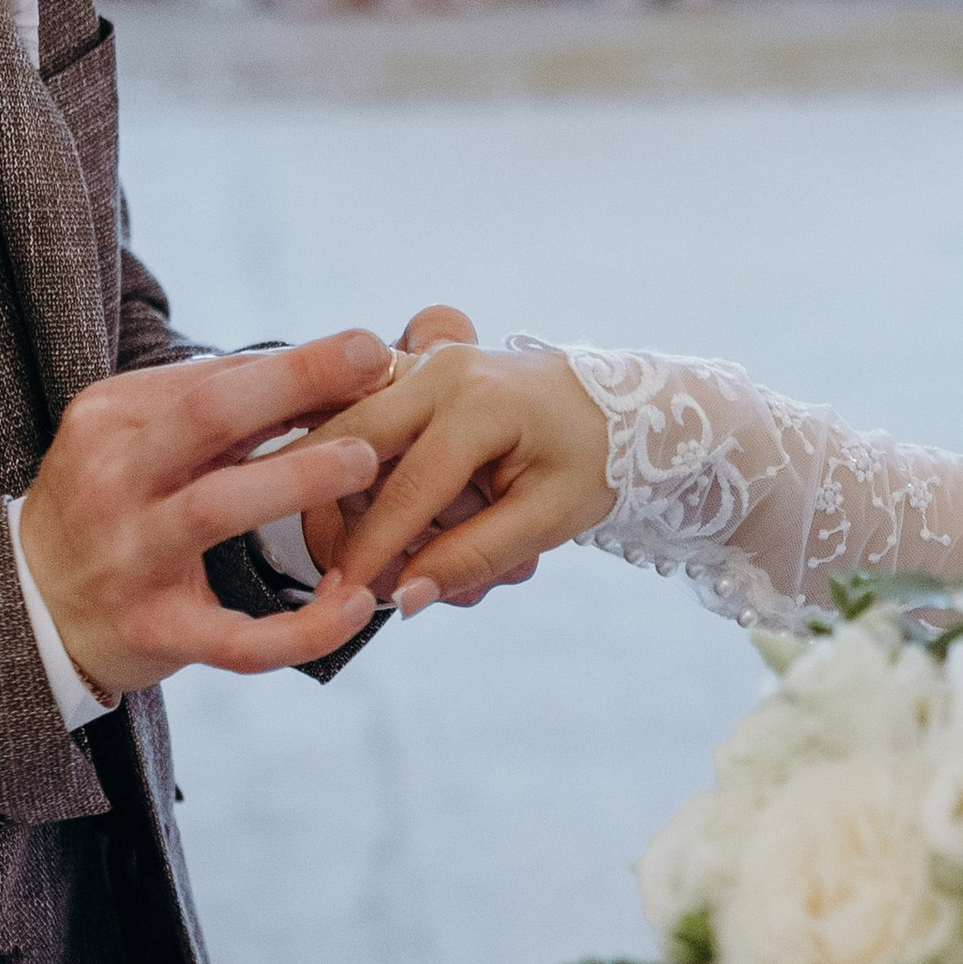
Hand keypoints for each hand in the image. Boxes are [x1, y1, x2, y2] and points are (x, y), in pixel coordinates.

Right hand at [20, 335, 392, 694]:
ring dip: (297, 478)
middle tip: (375, 366)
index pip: (212, 379)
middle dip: (294, 382)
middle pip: (207, 417)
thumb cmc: (111, 504)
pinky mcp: (153, 632)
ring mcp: (129, 559)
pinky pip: (238, 638)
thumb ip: (216, 408)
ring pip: (215, 510)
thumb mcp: (137, 440)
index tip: (366, 348)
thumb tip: (331, 370)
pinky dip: (304, 628)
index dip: (296, 363)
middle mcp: (112, 481)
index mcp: (110, 421)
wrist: (30, 607)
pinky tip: (354, 604)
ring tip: (365, 461)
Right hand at [319, 341, 615, 609]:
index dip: (374, 549)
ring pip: (355, 438)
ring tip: (442, 536)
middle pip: (354, 442)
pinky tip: (433, 511)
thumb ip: (474, 557)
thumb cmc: (591, 459)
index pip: (408, 486)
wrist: (616, 403)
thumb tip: (405, 598)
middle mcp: (442, 370)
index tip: (346, 596)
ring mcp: (426, 365)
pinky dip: (384, 478)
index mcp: (481, 401)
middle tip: (355, 573)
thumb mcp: (548, 518)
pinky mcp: (418, 374)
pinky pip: (371, 428)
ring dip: (376, 499)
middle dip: (347, 511)